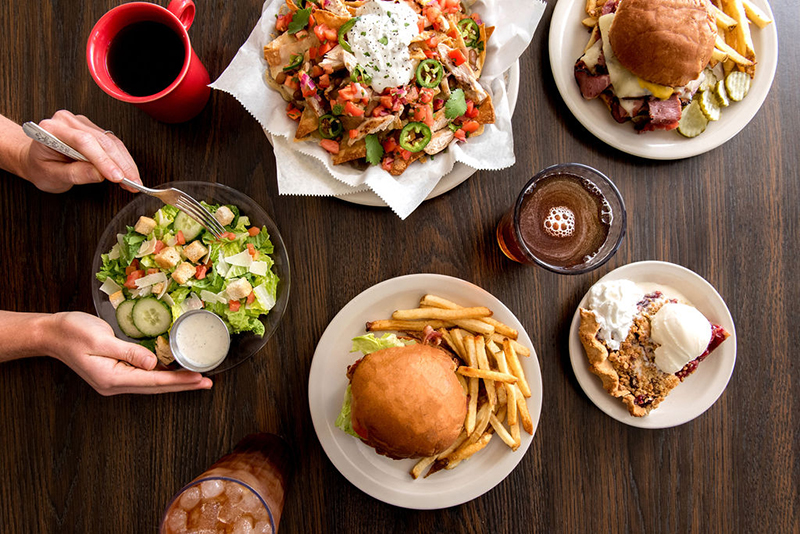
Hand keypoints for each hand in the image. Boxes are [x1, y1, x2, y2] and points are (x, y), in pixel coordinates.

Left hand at [20, 110, 141, 192]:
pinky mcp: (93, 129)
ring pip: (111, 141)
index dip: (103, 160)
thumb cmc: (40, 167)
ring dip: (125, 162)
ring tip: (134, 181)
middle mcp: (67, 122)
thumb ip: (75, 174)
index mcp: (51, 129)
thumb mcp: (52, 176)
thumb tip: (100, 174)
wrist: (36, 159)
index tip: (117, 177)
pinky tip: (129, 172)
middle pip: (101, 141)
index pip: (83, 141)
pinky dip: (123, 159)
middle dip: (120, 164)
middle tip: (132, 183)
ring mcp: (82, 123)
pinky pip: (113, 143)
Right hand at [46, 312, 212, 395]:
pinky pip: (144, 376)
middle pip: (156, 387)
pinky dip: (162, 375)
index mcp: (112, 378)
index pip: (153, 381)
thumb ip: (129, 352)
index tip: (199, 378)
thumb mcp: (100, 339)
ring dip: (175, 381)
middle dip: (183, 385)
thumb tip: (153, 364)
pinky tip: (174, 372)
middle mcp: (115, 383)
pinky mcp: (116, 371)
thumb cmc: (72, 333)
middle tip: (207, 382)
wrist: (52, 333)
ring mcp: (115, 380)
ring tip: (197, 379)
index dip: (178, 380)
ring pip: (152, 384)